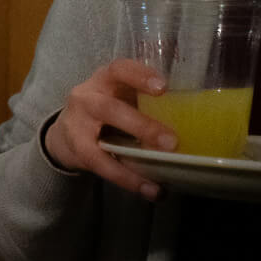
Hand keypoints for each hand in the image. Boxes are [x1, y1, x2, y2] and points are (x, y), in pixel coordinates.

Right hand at [44, 59, 169, 198]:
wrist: (65, 134)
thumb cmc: (106, 112)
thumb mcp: (121, 98)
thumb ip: (146, 103)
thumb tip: (195, 122)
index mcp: (104, 80)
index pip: (119, 69)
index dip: (139, 76)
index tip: (163, 88)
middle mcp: (87, 97)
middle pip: (109, 108)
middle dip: (141, 125)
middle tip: (171, 141)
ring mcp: (78, 123)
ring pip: (101, 141)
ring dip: (134, 155)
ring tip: (161, 172)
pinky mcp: (77, 149)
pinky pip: (102, 164)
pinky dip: (127, 178)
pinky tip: (149, 190)